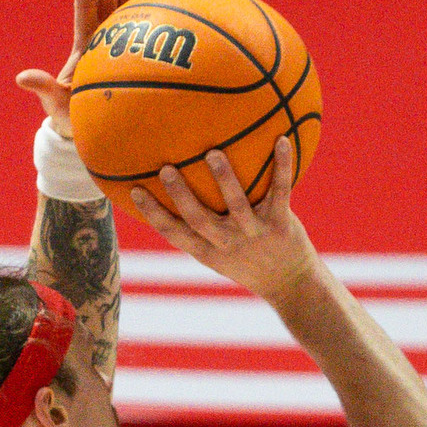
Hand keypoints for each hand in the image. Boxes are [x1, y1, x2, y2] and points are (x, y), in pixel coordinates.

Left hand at [16, 0, 156, 135]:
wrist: (102, 128)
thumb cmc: (78, 119)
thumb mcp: (58, 104)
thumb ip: (45, 89)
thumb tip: (23, 78)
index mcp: (85, 42)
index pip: (85, 4)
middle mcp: (104, 33)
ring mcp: (123, 36)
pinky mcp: (141, 44)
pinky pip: (147, 14)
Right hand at [120, 142, 316, 306]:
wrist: (292, 285)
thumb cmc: (249, 263)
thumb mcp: (219, 256)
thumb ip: (199, 232)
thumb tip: (172, 196)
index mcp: (208, 251)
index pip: (174, 233)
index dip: (153, 213)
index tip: (134, 190)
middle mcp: (229, 243)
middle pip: (199, 219)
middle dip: (181, 195)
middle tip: (166, 169)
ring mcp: (255, 233)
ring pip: (237, 204)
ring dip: (224, 178)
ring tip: (213, 153)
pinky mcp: (281, 224)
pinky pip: (281, 191)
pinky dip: (282, 166)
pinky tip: (281, 140)